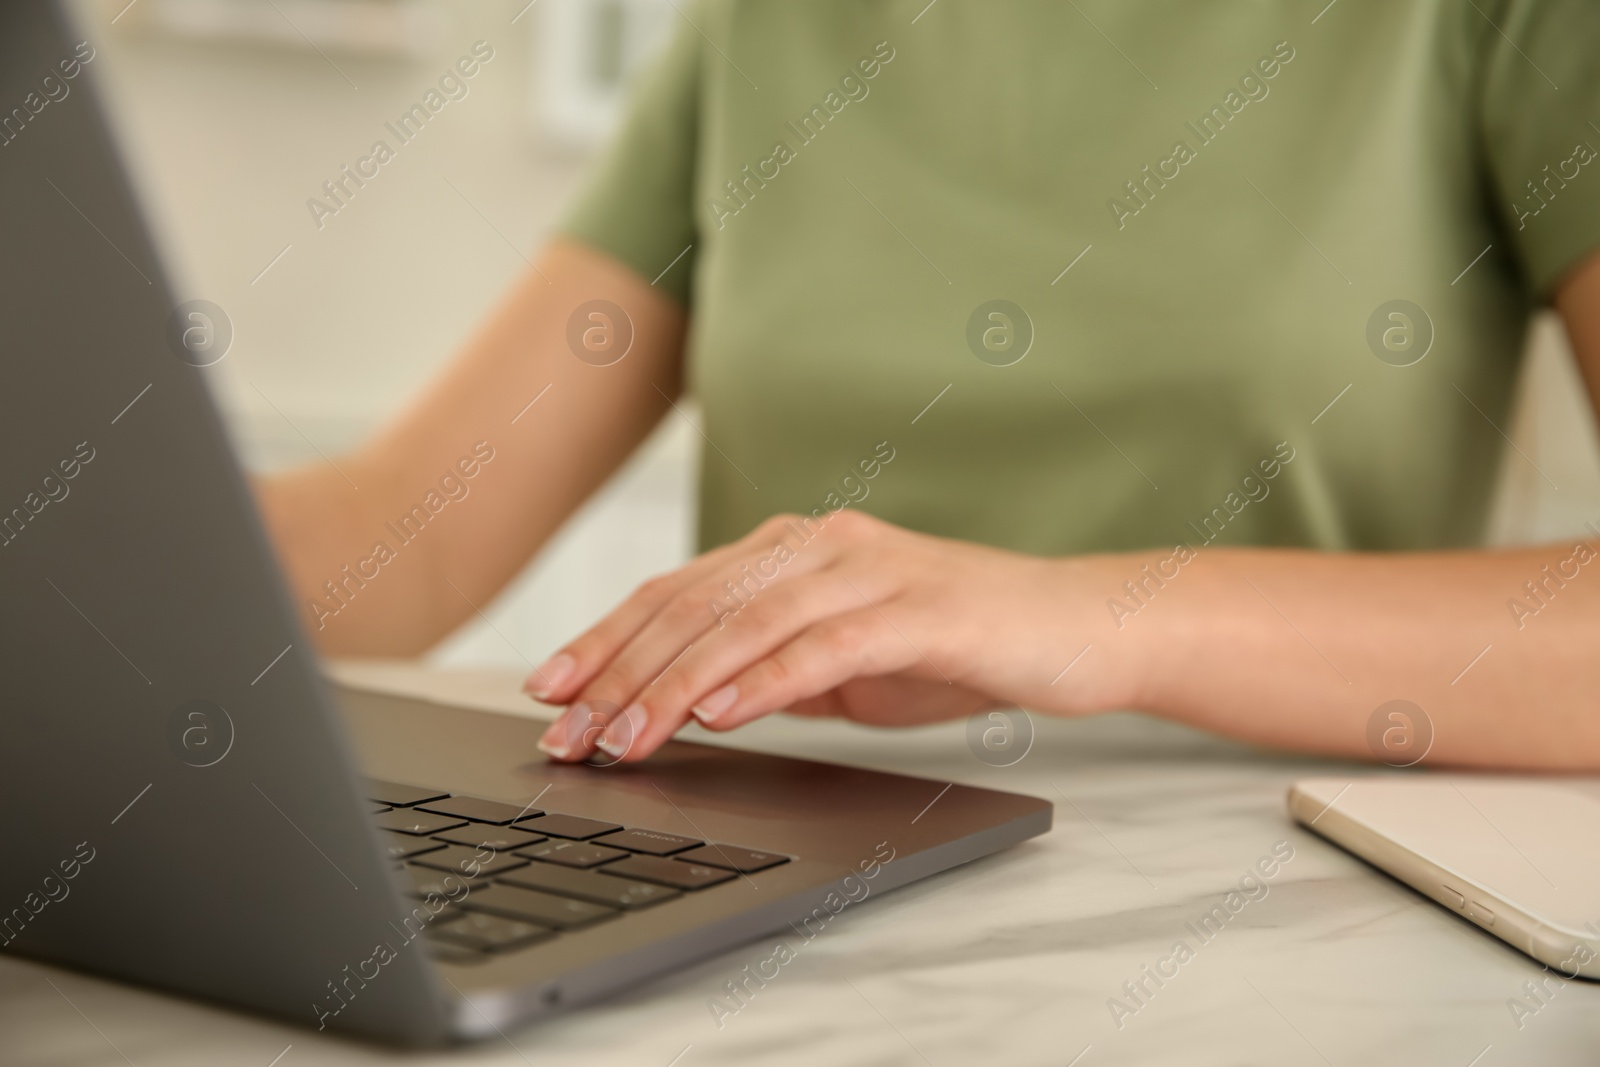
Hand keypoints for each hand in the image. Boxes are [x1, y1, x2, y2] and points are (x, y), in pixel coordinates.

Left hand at [524, 510, 1126, 762]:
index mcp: (794, 552)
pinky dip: (768, 680)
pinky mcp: (919, 607)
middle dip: (619, 670)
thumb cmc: (959, 646)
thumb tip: (691, 704)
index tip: (550, 691)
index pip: (679, 594)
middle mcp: (821, 546)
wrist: (1075, 628)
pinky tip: (721, 717)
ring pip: (748, 622)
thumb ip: (772, 669)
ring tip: (624, 738)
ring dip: (676, 685)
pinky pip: (826, 644)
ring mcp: (869, 570)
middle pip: (695, 604)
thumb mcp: (844, 665)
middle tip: (565, 729)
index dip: (606, 641)